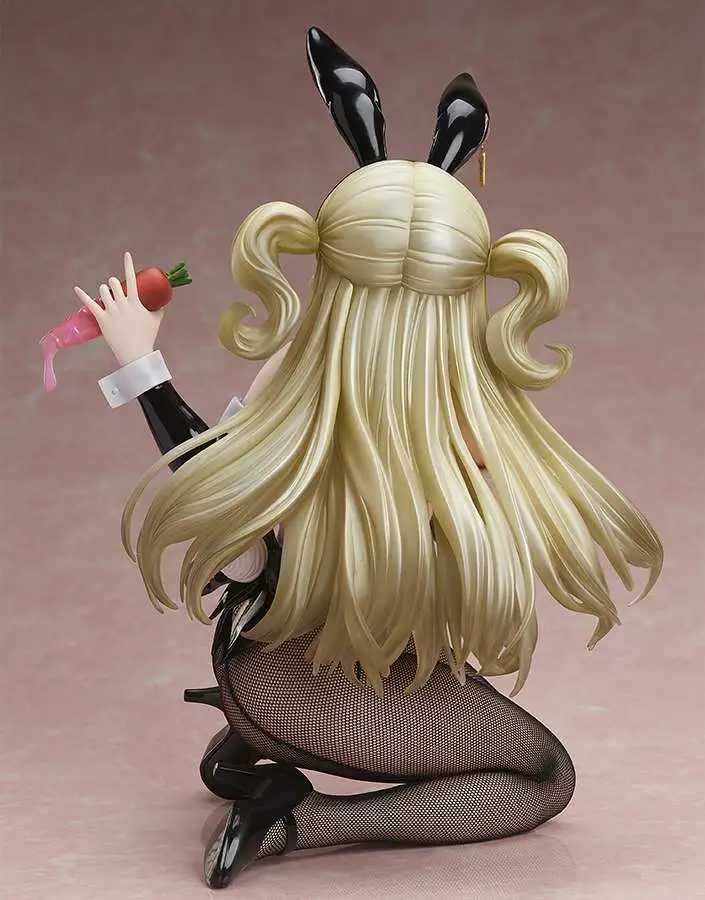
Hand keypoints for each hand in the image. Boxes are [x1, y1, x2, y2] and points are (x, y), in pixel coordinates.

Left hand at [74, 251, 164, 366]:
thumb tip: (162, 303)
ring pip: (103, 291)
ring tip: (107, 295)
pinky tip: (76, 288)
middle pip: (114, 283)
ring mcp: (111, 311)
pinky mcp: (102, 319)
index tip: (126, 254)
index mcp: (135, 302)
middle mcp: (122, 304)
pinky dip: (82, 295)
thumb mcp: (156, 320)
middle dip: (114, 284)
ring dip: (104, 290)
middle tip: (116, 290)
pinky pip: (90, 303)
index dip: (128, 265)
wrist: (135, 353)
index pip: (132, 278)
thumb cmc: (147, 336)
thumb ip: (159, 309)